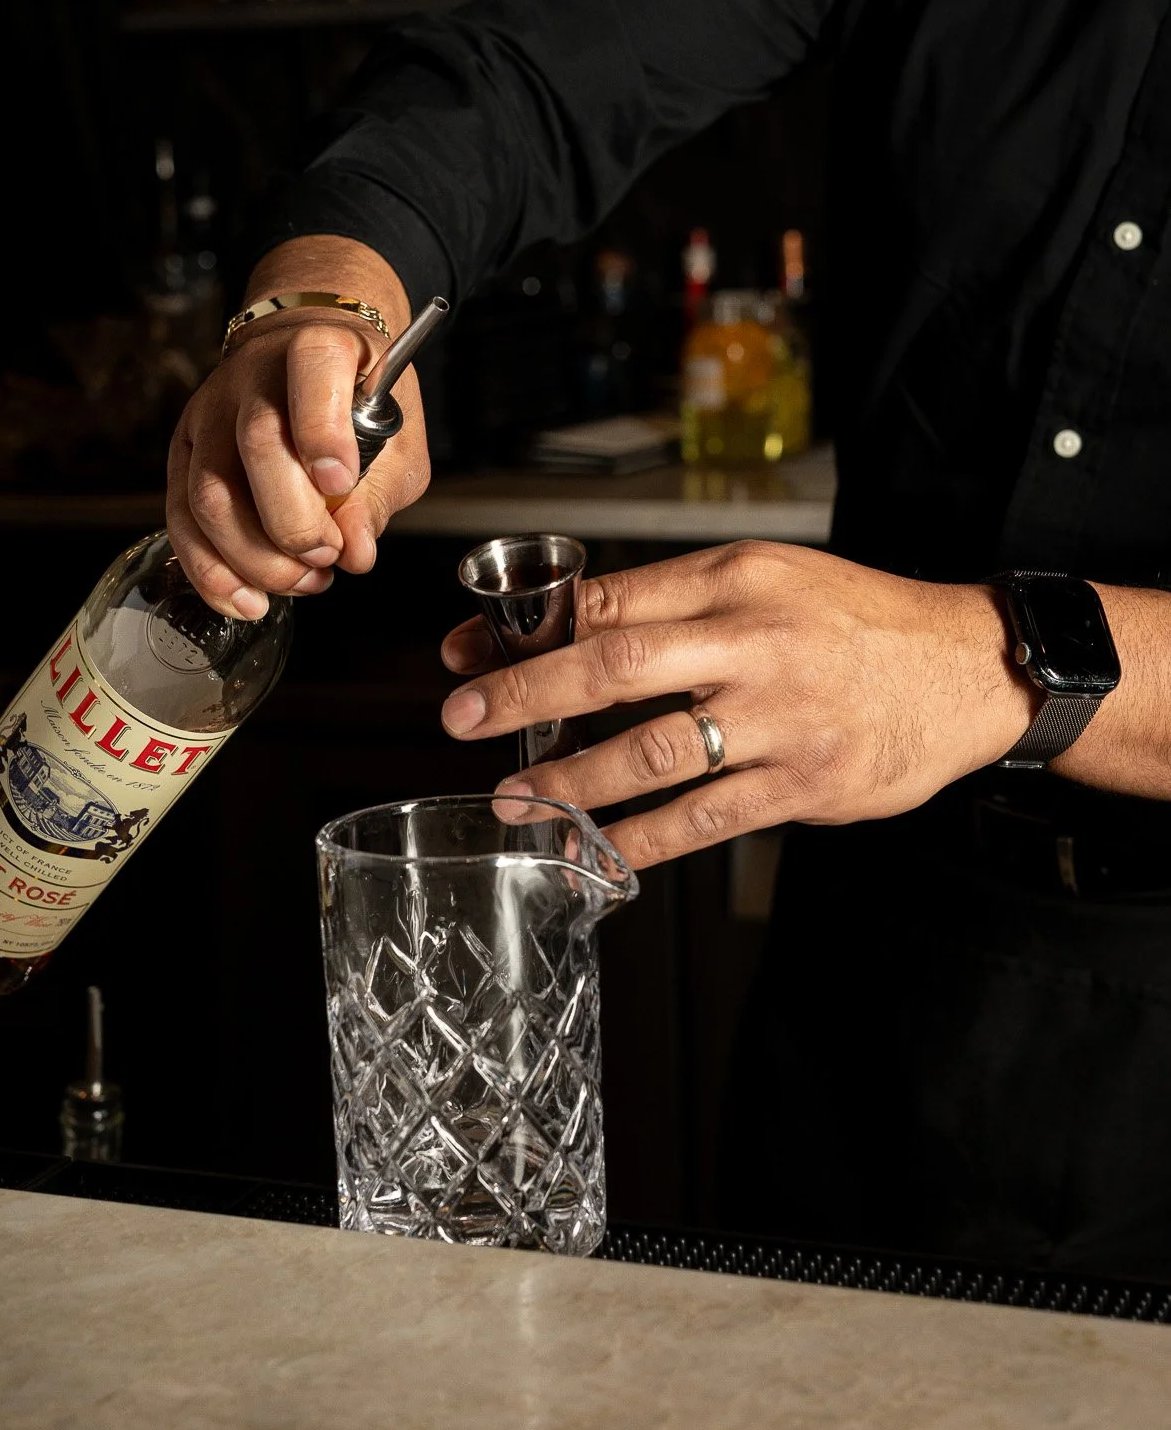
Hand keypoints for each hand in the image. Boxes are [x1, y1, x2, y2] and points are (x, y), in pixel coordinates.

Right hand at [166, 237, 430, 616]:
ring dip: (254, 557)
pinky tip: (245, 599)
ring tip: (301, 581)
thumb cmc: (359, 397)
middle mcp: (254, 373)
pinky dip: (211, 570)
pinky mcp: (183, 451)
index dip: (323, 431)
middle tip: (326, 558)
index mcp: (320, 347)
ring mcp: (210, 412)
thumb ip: (380, 491)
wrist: (303, 356)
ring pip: (209, 491)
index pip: (313, 370)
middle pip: (256, 444)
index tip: (340, 484)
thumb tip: (355, 551)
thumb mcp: (397, 435)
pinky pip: (180, 518)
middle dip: (293, 522)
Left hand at [440, 542, 1037, 869]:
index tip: (466, 654)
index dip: (528, 631)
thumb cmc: (856, 620)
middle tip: (462, 719)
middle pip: (620, 666)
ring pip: (656, 752)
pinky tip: (594, 852)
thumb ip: (677, 601)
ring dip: (573, 780)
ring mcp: (782, 719)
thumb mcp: (769, 577)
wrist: (968, 669)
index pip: (613, 602)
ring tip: (516, 801)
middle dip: (528, 694)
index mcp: (737, 580)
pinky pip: (707, 818)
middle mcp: (756, 643)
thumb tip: (567, 629)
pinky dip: (641, 839)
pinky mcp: (806, 785)